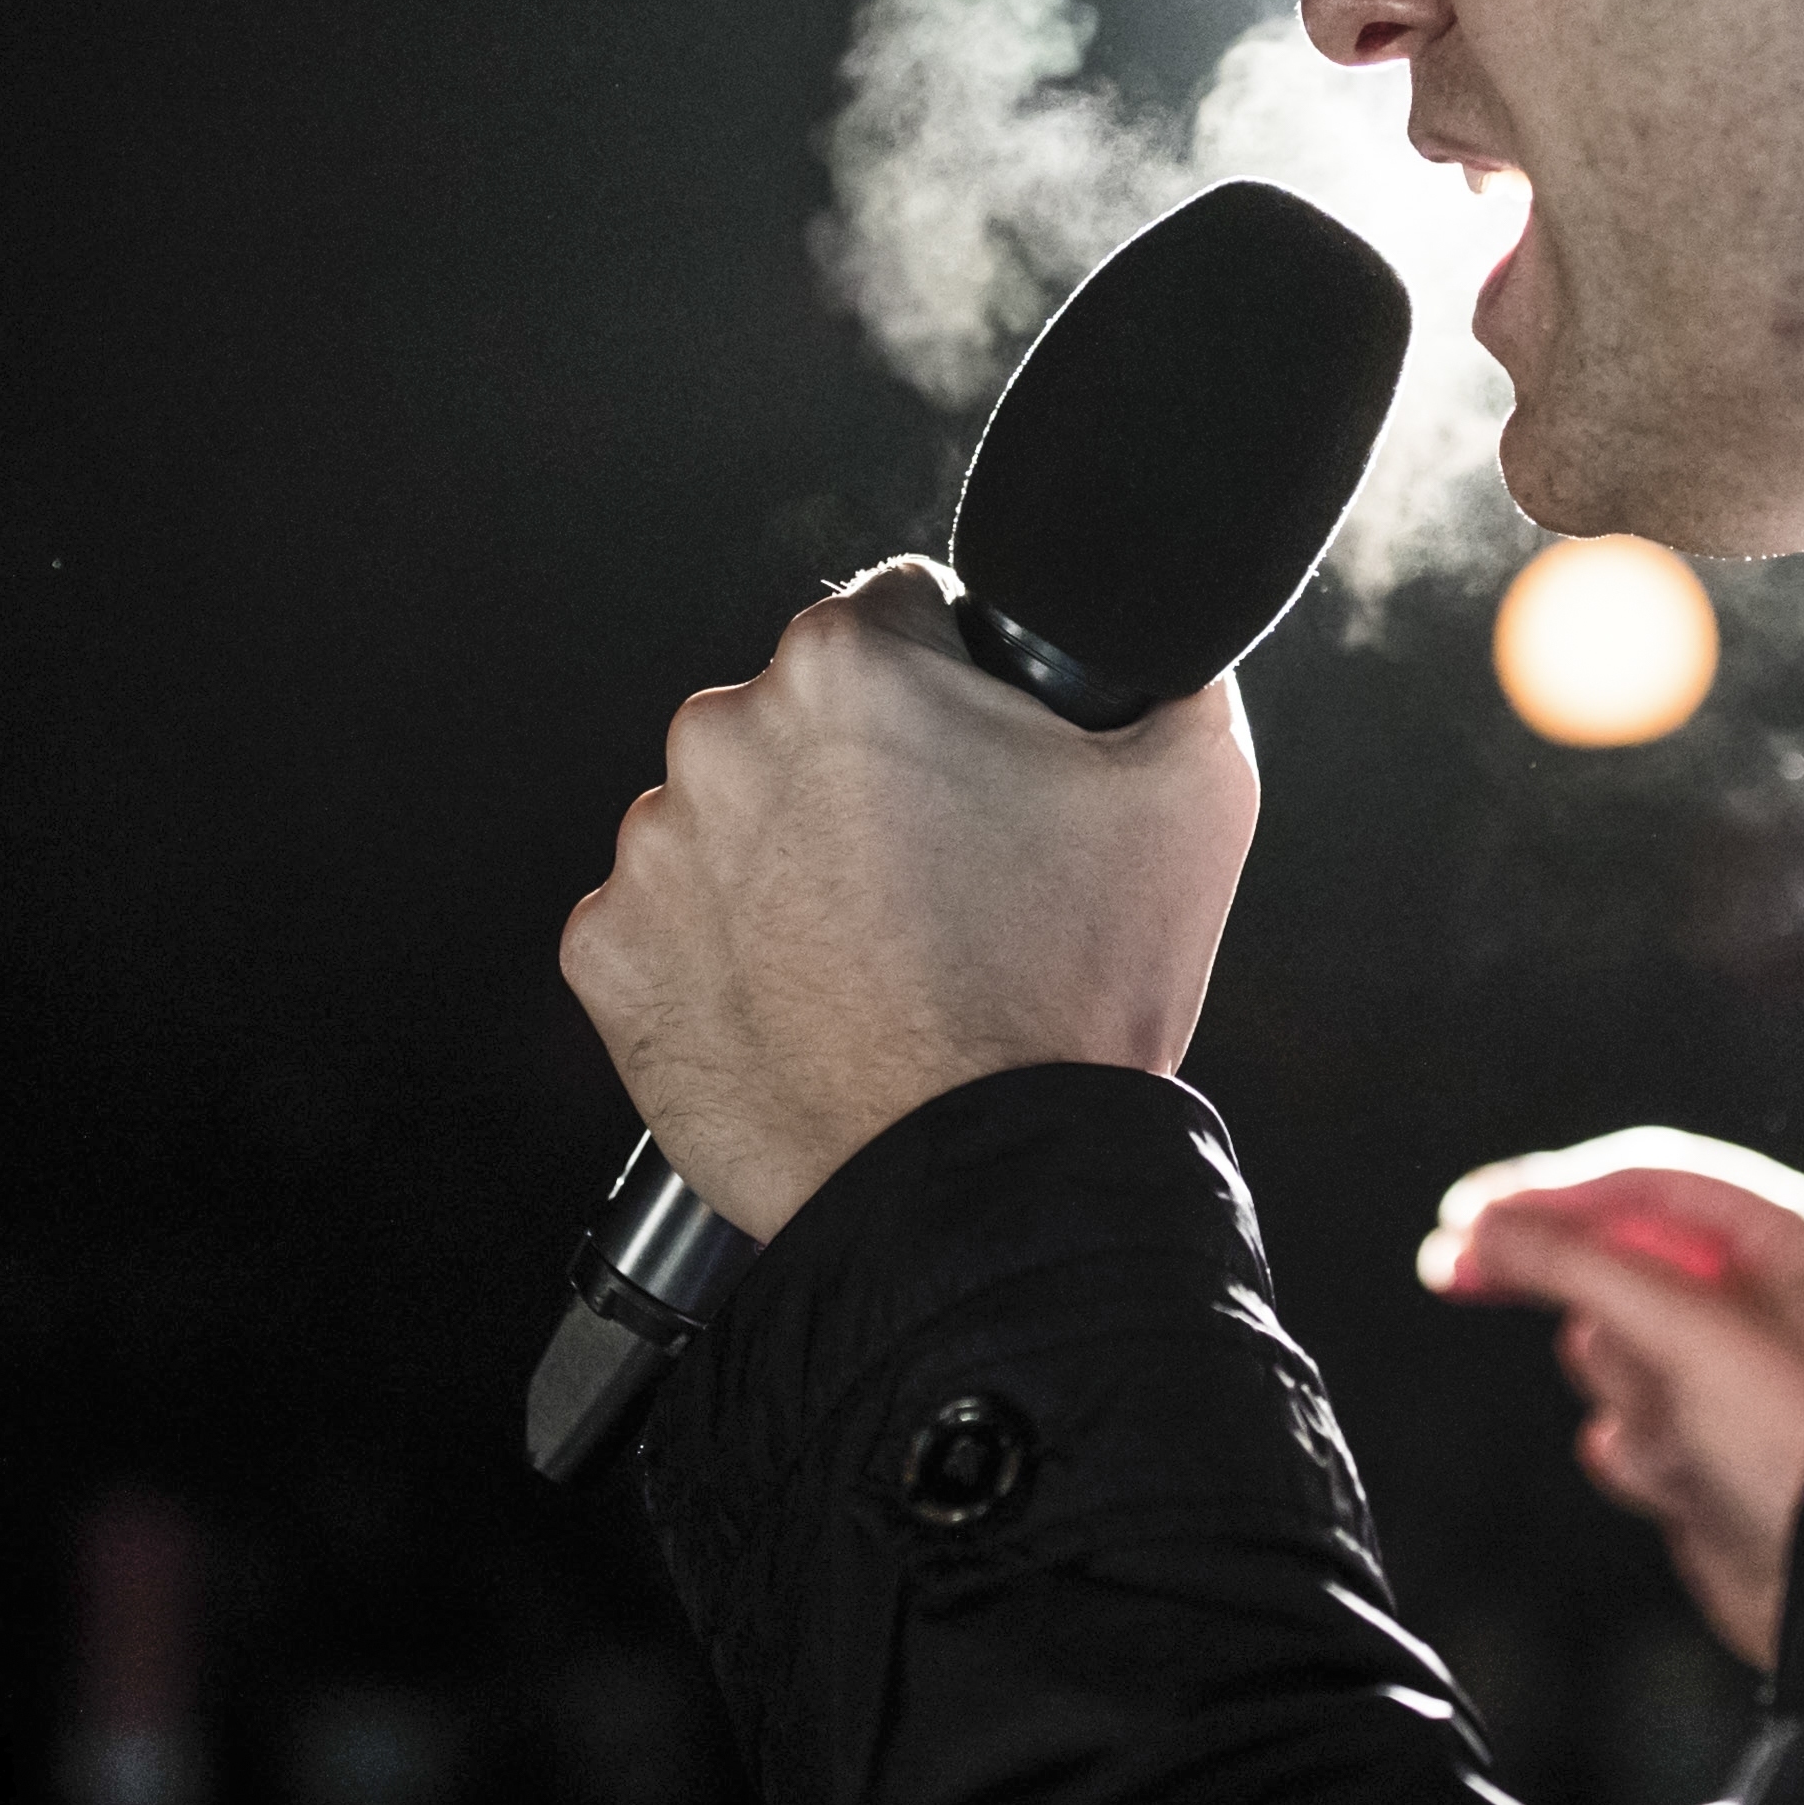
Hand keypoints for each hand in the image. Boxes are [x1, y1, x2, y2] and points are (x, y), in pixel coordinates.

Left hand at [559, 556, 1261, 1240]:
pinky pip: (670, 924)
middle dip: (865, 779)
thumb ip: (1166, 671)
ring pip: (733, 820)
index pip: (901, 617)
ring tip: (880, 959)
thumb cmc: (1076, 996)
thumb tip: (1149, 638)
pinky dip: (725, 956)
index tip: (985, 776)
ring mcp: (654, 852)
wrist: (984, 1187)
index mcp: (845, 666)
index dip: (961, 692)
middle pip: (803, 719)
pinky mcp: (610, 957)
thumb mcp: (1194, 789)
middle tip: (947, 884)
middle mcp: (722, 735)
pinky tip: (809, 1005)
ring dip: (790, 866)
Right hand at [1421, 1131, 1803, 1667]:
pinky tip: (1674, 1481)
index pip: (1648, 1184)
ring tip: (1675, 1431)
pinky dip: (1636, 1456)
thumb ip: (1581, 1265)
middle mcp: (1759, 1307)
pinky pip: (1626, 1435)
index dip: (1552, 1191)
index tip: (1467, 1214)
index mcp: (1785, 1244)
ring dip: (1622, 1390)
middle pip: (1616, 1262)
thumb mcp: (1692, 1329)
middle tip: (1452, 1269)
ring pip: (1612, 1356)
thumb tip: (1484, 1225)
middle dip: (1559, 1280)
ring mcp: (1727, 1389)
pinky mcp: (1703, 1463)